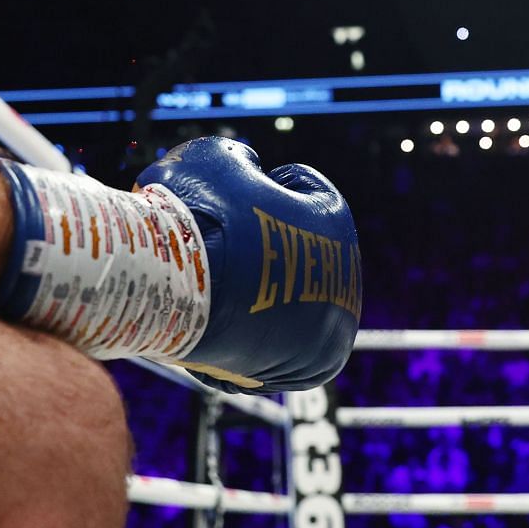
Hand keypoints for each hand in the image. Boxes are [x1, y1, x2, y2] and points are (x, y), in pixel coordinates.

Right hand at [136, 137, 361, 392]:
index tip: (238, 194)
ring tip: (222, 287)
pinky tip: (227, 320)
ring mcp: (335, 326)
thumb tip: (245, 171)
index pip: (307, 190)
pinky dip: (260, 335)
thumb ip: (239, 162)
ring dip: (268, 293)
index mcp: (335, 218)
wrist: (179, 287)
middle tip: (226, 244)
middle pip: (307, 251)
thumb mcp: (215, 160)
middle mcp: (349, 275)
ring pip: (298, 302)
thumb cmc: (200, 215)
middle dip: (272, 245)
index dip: (268, 185)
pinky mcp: (314, 366)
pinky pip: (286, 345)